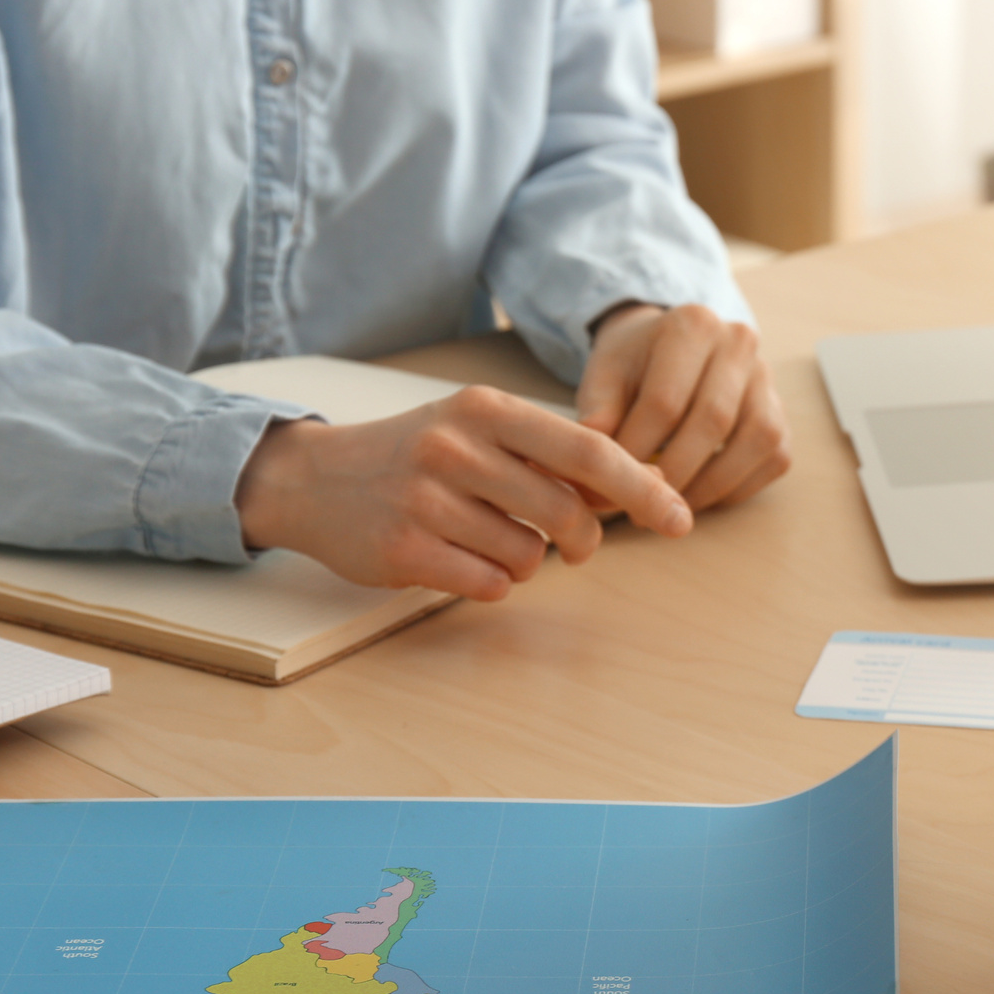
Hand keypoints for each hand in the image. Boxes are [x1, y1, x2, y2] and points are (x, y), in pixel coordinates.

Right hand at [235, 386, 691, 600]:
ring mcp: (426, 500)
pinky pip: (489, 584)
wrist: (313, 479)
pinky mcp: (404, 550)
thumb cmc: (417, 454)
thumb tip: (646, 484)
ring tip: (492, 540)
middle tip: (578, 546)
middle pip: (566, 512)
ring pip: (528, 556)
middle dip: (586, 540)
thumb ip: (553, 454)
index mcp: (487, 409)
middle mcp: (456, 447)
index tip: (680, 518)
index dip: (642, 488)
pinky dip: (492, 582)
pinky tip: (462, 560)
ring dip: (528, 562)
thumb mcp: (482, 430)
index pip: (589, 449)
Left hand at [575, 303, 791, 508]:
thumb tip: (596, 458)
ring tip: (672, 505)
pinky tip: (700, 496)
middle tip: (643, 504)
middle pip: (714, 420)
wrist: (673, 349)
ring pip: (755, 441)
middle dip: (675, 472)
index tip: (614, 480)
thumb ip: (598, 411)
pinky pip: (773, 459)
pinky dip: (738, 487)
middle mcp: (739, 343)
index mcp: (691, 325)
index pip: (665, 400)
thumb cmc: (635, 365)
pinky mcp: (782, 412)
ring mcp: (767, 377)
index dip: (638, 449)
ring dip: (711, 485)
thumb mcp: (604, 375)